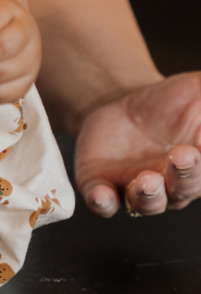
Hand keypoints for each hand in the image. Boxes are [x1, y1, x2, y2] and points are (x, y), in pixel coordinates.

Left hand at [74, 71, 200, 216]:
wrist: (124, 104)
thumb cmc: (173, 103)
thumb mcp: (199, 91)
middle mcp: (174, 185)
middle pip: (184, 189)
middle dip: (185, 175)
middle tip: (183, 156)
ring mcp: (137, 188)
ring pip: (148, 202)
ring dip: (148, 195)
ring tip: (148, 181)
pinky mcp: (102, 186)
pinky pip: (104, 202)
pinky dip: (103, 202)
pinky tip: (102, 196)